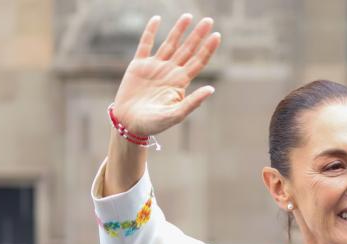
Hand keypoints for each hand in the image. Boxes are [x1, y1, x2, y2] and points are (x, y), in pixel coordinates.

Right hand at [112, 14, 221, 136]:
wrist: (129, 124)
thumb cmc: (154, 124)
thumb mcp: (175, 115)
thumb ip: (193, 102)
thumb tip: (211, 89)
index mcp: (180, 83)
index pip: (198, 62)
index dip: (207, 49)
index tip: (217, 36)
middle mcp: (170, 72)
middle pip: (187, 49)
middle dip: (198, 35)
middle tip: (209, 21)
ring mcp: (155, 67)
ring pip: (169, 44)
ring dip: (179, 30)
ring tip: (188, 16)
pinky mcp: (138, 65)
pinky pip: (145, 44)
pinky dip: (150, 31)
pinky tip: (157, 19)